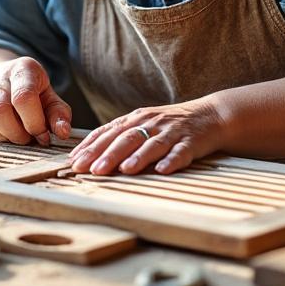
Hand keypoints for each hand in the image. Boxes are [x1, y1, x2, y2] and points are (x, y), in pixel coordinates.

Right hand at [0, 56, 71, 145]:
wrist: (11, 81)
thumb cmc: (37, 92)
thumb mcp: (52, 98)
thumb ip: (59, 114)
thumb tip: (62, 133)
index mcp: (24, 70)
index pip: (23, 97)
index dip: (34, 122)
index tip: (43, 136)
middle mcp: (1, 78)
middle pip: (0, 110)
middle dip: (18, 133)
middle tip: (30, 138)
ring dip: (6, 136)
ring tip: (20, 136)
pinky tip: (8, 133)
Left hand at [68, 99, 226, 175]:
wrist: (210, 115)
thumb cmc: (170, 125)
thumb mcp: (143, 125)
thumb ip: (120, 136)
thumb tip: (90, 155)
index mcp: (136, 119)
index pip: (109, 132)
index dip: (91, 146)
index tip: (74, 161)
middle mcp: (151, 123)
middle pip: (127, 138)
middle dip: (108, 154)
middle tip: (91, 169)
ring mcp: (172, 131)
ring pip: (152, 144)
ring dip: (138, 157)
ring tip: (125, 170)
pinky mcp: (191, 141)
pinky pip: (181, 151)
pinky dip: (172, 160)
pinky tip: (163, 170)